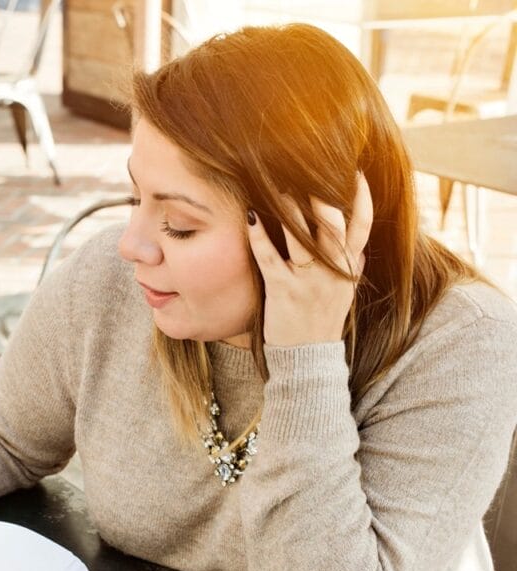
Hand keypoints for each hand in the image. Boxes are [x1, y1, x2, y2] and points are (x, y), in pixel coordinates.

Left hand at [246, 174, 372, 346]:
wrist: (308, 359)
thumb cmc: (322, 322)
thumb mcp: (345, 294)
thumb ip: (352, 268)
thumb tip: (362, 248)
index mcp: (349, 269)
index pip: (363, 227)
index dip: (362, 198)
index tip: (355, 172)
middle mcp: (332, 272)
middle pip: (333, 226)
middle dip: (323, 196)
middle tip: (309, 170)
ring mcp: (308, 281)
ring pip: (302, 237)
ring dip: (290, 208)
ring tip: (278, 184)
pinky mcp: (283, 291)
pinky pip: (269, 257)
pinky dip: (259, 236)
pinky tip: (249, 217)